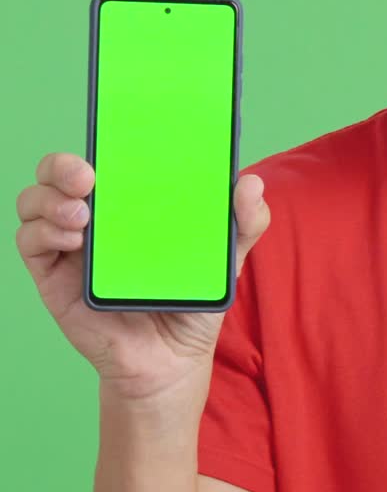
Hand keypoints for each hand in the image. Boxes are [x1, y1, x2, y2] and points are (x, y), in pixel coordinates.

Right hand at [15, 153, 270, 402]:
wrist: (171, 362)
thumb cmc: (191, 302)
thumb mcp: (225, 261)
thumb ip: (243, 224)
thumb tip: (251, 184)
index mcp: (130, 201)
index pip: (106, 156)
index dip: (101, 136)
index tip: (112, 129)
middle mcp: (95, 215)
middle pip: (59, 171)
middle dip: (64, 163)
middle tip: (87, 174)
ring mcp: (70, 244)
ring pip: (35, 200)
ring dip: (50, 197)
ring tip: (83, 214)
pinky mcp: (53, 275)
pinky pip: (31, 242)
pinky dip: (43, 231)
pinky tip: (73, 239)